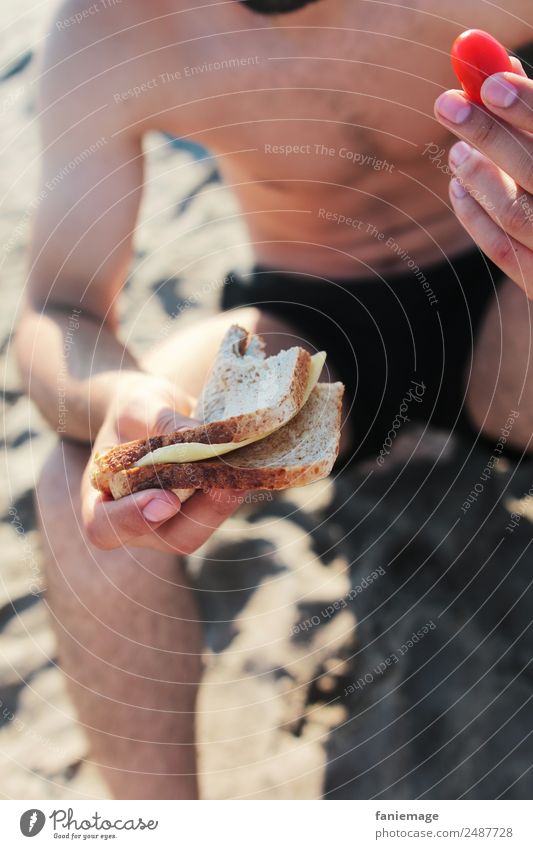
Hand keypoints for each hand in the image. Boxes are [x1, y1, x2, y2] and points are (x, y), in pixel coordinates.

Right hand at [82, 373, 241, 552]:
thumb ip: (160, 423)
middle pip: (168, 537)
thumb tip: (200, 438)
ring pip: (199, 530)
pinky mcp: (197, 512)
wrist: (150, 410)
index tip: (165, 499)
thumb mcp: (139, 405)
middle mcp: (135, 522)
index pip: (106, 528)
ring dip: (223, 505)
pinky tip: (251, 469)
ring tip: (243, 472)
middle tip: (226, 484)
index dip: (133, 521)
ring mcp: (168, 523)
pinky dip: (233, 493)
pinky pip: (215, 513)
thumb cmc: (133, 409)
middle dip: (202, 514)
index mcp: (100, 502)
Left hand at [434, 59, 532, 296]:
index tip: (488, 83)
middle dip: (490, 133)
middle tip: (447, 104)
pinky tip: (457, 187)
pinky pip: (502, 250)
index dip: (530, 107)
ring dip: (478, 176)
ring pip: (515, 214)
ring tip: (456, 150)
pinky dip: (475, 217)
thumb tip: (491, 72)